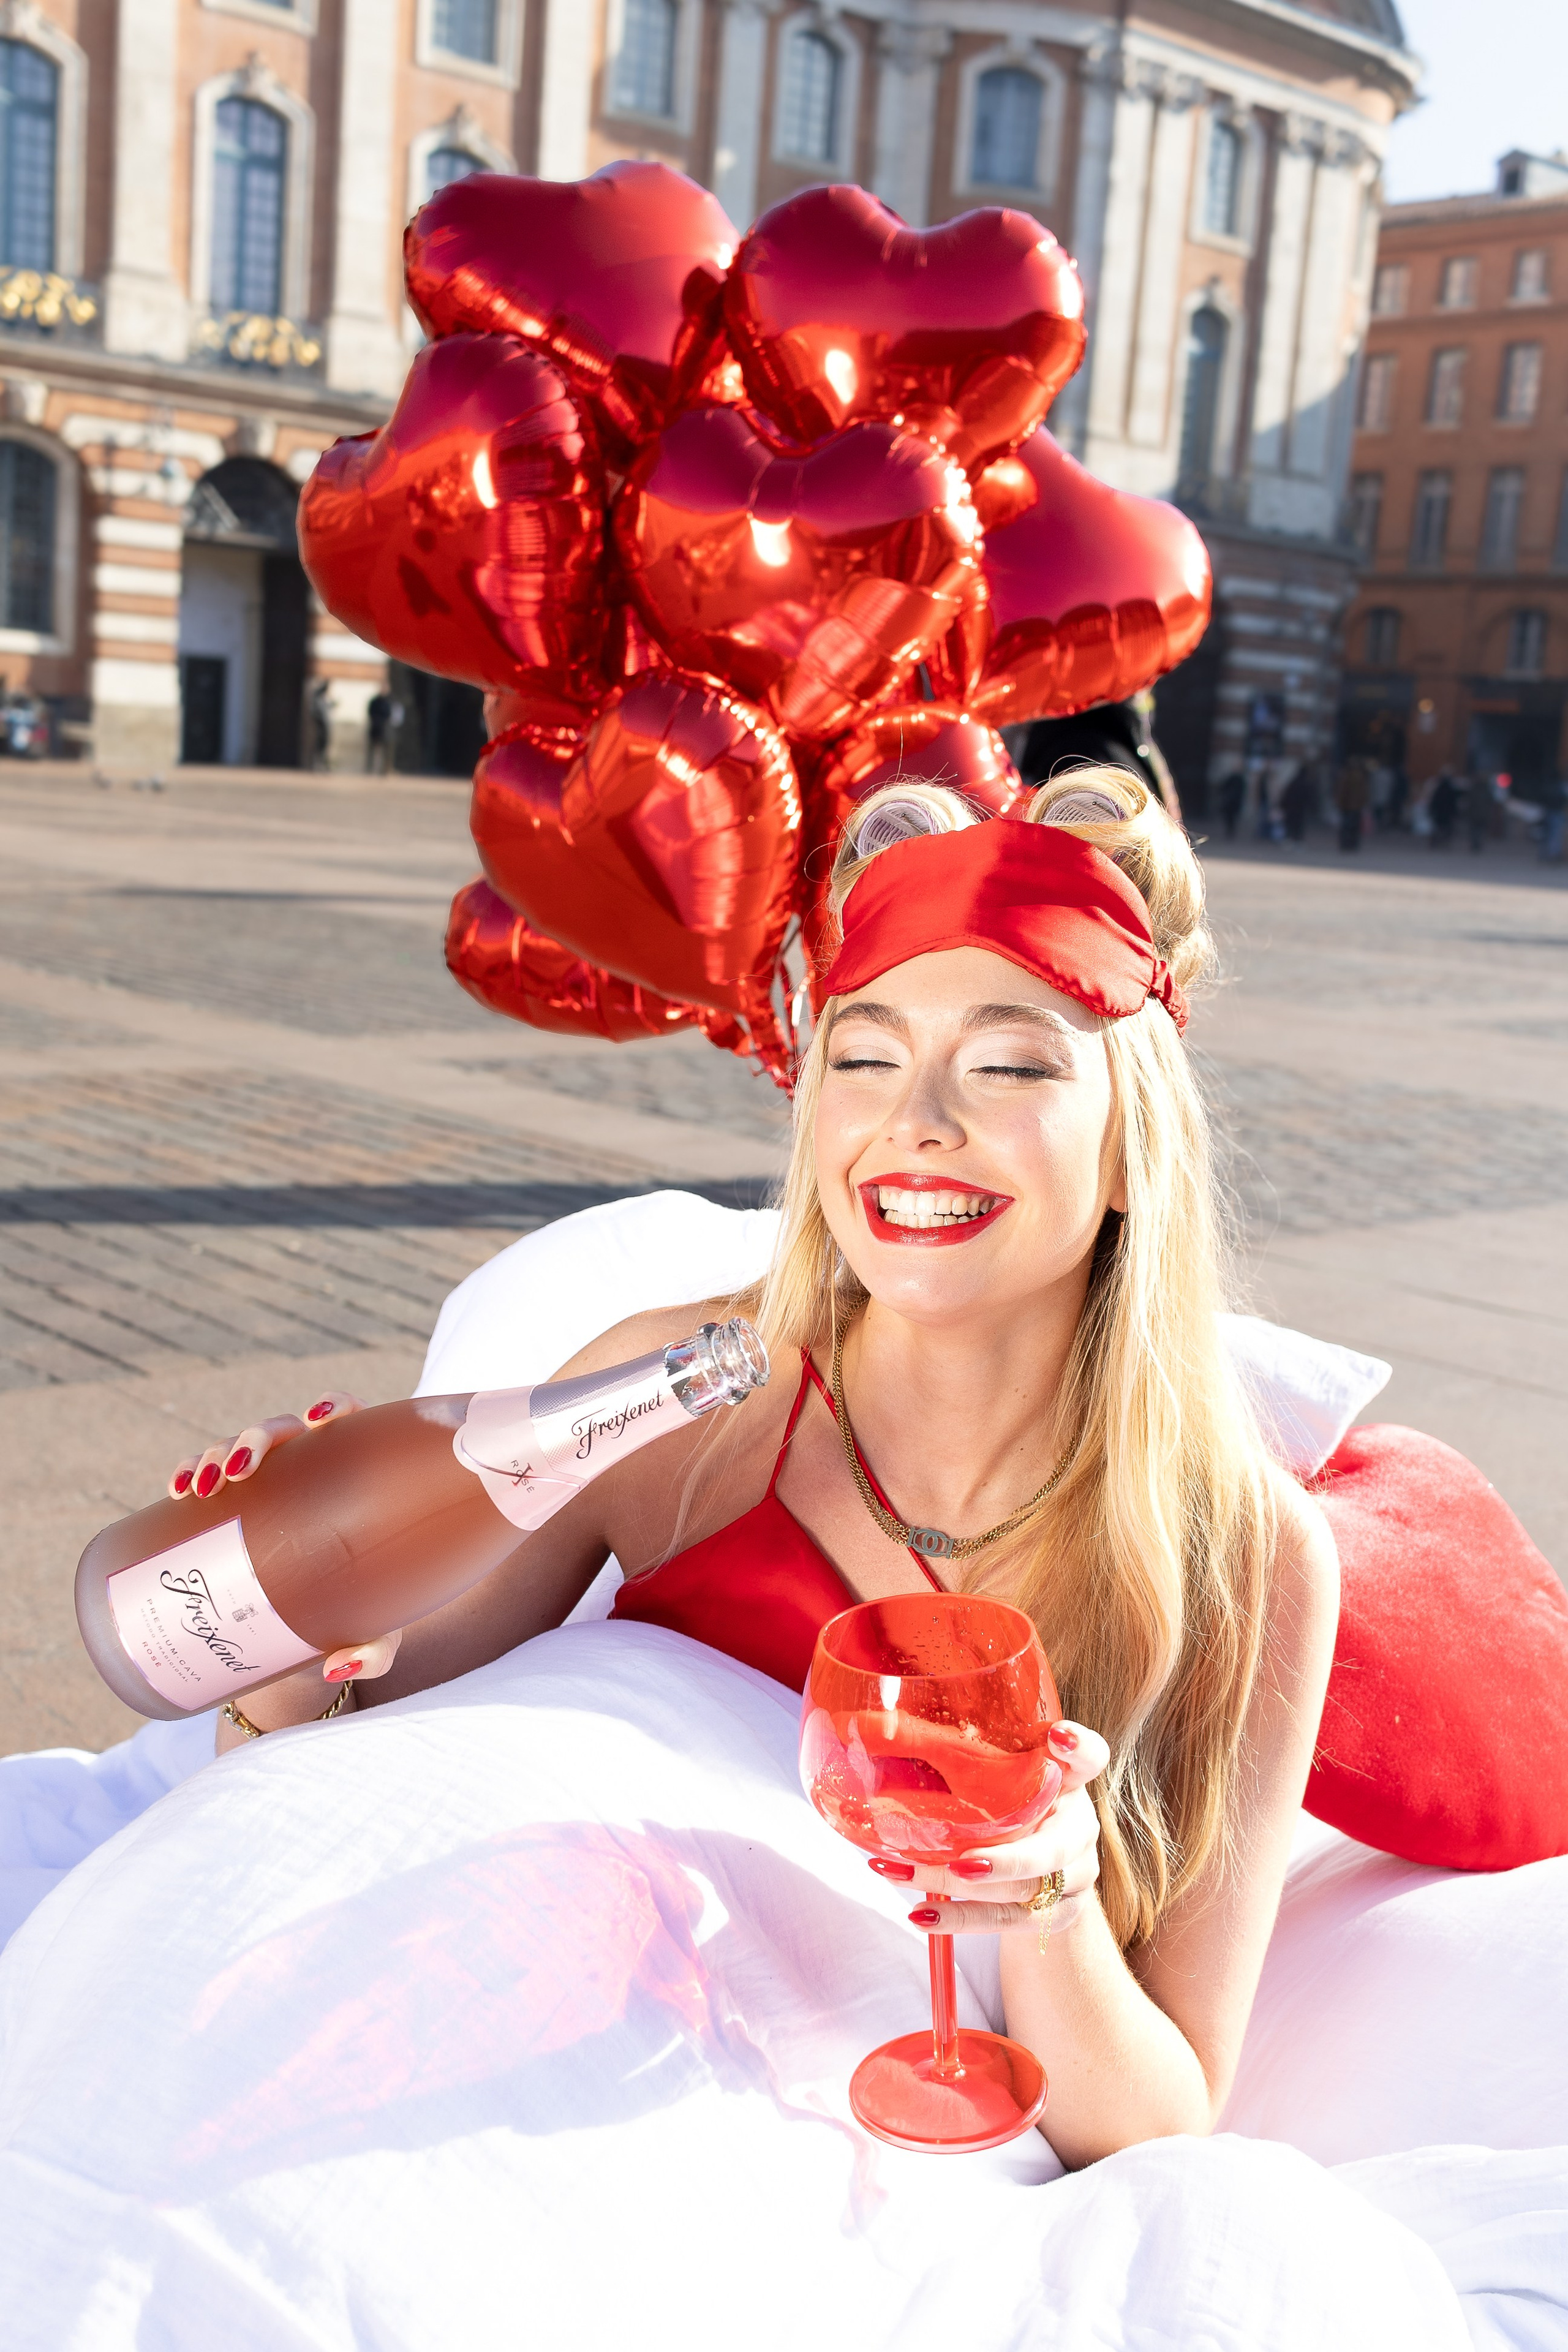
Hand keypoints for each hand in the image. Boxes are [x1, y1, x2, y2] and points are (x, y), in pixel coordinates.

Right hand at [166, 1390, 399, 1686]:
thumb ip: (377, 1650)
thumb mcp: (382, 1628)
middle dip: (256, 1438)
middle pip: (284, 1430)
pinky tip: (178, 1489)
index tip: (319, 1419)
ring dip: (215, 1454)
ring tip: (200, 1486)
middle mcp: (313, 1466)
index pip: (350, 1419)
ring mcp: (272, 1481)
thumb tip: (342, 1663)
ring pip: (239, 1447)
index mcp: (359, 1471)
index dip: (334, 1406)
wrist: (334, 1623)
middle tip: (239, 1470)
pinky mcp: (239, 1505)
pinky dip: (191, 1472)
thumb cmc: (373, 1608)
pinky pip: (211, 1475)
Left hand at [882, 1719, 1108, 1939]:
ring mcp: (1073, 1877)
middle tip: (963, 1863)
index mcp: (1069, 1780)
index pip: (1090, 1757)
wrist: (1047, 1874)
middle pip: (1055, 1847)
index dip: (1079, 1746)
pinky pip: (1005, 1920)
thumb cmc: (1012, 1806)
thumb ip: (950, 1751)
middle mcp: (1079, 1828)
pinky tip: (920, 1913)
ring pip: (1022, 1889)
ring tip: (902, 1874)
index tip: (1058, 1736)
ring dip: (959, 1886)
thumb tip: (865, 1726)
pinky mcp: (1054, 1916)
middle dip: (1009, 1860)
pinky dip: (959, 1918)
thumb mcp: (993, 1776)